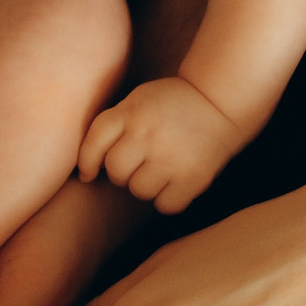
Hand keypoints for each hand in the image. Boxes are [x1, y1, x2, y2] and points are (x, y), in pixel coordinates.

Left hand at [77, 77, 239, 212]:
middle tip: (140, 162)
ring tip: (160, 169)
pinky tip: (175, 182)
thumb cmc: (170, 104)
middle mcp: (149, 134)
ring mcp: (172, 157)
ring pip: (139, 190)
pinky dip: (167, 198)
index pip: (94, 145)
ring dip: (145, 185)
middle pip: (116, 171)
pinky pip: (165, 205)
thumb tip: (85, 174)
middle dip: (122, 172)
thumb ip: (112, 126)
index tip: (90, 173)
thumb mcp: (137, 100)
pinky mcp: (194, 177)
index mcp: (131, 112)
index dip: (88, 163)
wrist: (219, 100)